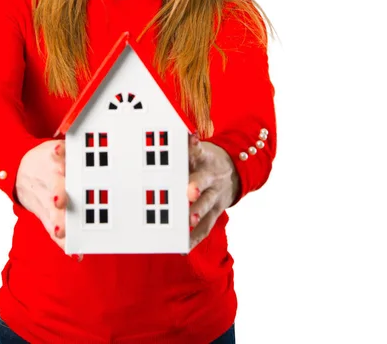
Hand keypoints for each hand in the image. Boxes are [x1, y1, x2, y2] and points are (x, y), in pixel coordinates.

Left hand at [15, 139, 82, 260]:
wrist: (19, 169)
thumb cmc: (42, 194)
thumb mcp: (48, 216)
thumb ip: (63, 234)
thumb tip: (77, 256)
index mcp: (52, 209)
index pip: (56, 220)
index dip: (60, 228)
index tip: (61, 233)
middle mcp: (51, 191)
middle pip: (56, 197)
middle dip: (59, 201)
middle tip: (60, 203)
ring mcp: (52, 172)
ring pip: (56, 176)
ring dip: (59, 176)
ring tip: (64, 175)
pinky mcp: (53, 154)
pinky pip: (56, 152)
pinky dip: (57, 150)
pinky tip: (58, 150)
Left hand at [187, 132, 240, 249]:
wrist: (233, 169)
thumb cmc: (203, 160)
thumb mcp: (196, 149)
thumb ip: (182, 150)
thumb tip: (153, 140)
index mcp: (202, 158)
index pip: (198, 149)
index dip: (194, 144)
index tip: (190, 139)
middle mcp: (209, 177)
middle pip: (202, 180)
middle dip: (195, 186)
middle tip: (189, 191)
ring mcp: (214, 195)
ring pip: (206, 204)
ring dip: (198, 213)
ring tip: (189, 221)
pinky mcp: (216, 211)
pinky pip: (206, 226)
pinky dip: (194, 237)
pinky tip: (183, 247)